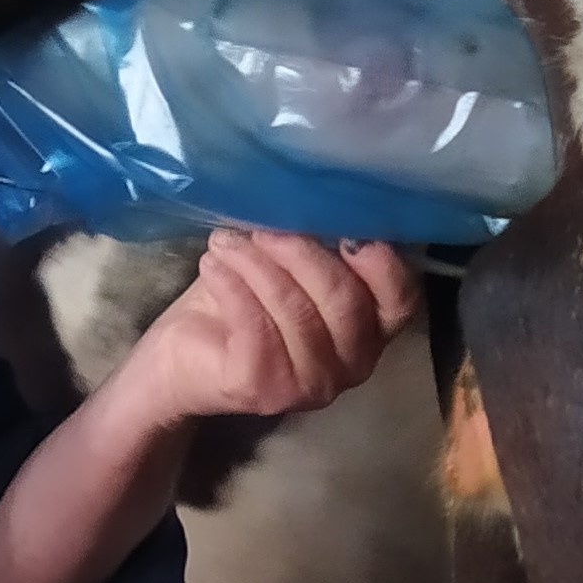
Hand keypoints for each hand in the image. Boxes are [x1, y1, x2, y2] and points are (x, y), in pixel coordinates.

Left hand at [123, 230, 418, 426]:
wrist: (181, 357)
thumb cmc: (240, 303)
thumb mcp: (286, 264)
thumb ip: (317, 242)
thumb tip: (320, 192)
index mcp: (370, 329)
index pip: (401, 299)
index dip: (381, 261)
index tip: (342, 225)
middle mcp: (353, 364)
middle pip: (345, 300)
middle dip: (301, 252)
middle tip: (260, 228)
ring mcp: (311, 384)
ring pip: (297, 312)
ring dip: (257, 265)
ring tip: (225, 242)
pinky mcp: (265, 390)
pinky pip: (256, 327)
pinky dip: (232, 285)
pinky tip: (212, 264)